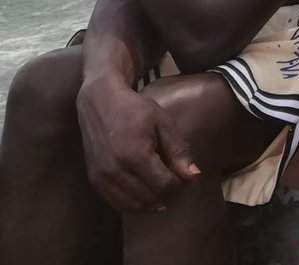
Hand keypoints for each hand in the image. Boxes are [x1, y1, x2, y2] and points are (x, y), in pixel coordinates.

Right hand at [75, 75, 200, 211]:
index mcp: (135, 155)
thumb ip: (178, 151)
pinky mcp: (94, 180)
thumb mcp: (163, 124)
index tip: (187, 178)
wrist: (100, 103)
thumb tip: (193, 176)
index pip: (163, 185)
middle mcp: (116, 171)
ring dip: (151, 204)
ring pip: (132, 205)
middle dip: (168, 195)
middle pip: (149, 197)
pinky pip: (116, 203)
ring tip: (164, 193)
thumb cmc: (136, 110)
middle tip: (178, 186)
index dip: (179, 185)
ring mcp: (102, 178)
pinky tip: (146, 197)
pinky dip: (133, 205)